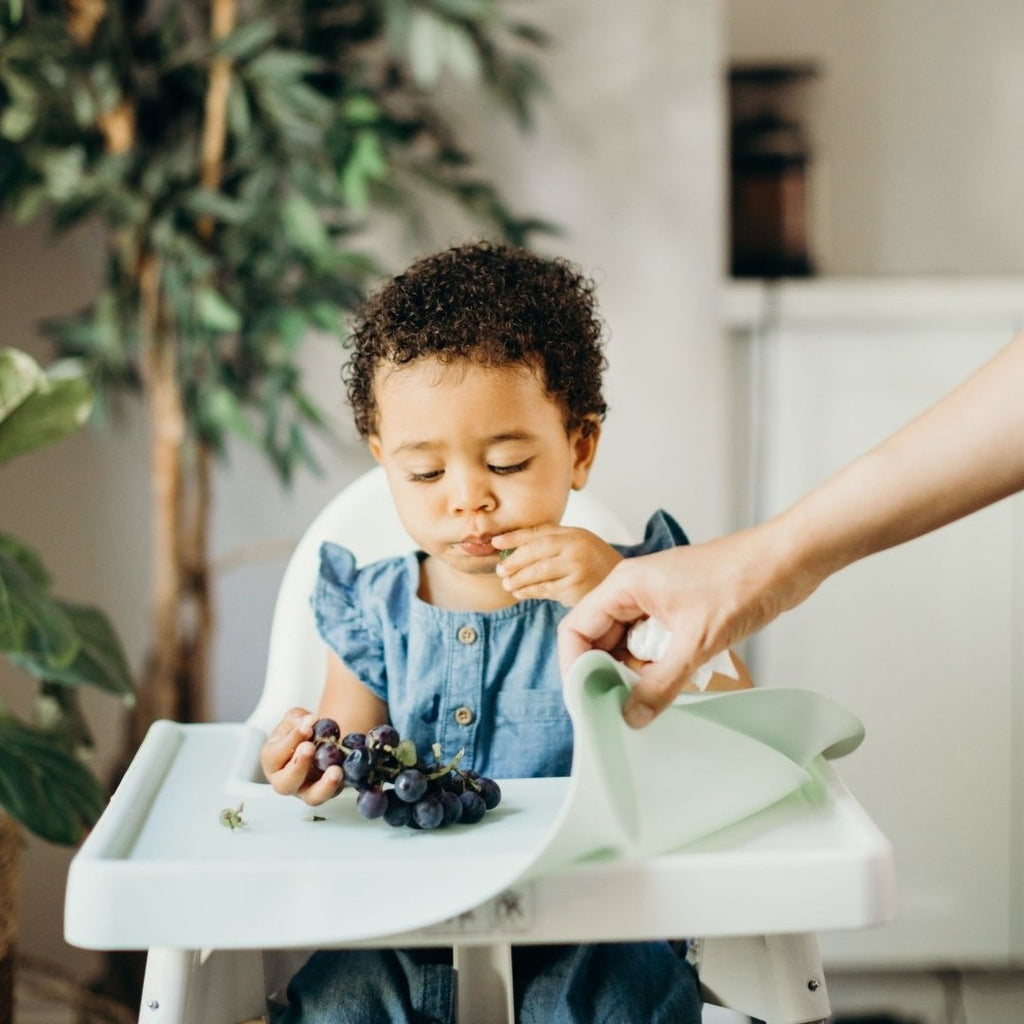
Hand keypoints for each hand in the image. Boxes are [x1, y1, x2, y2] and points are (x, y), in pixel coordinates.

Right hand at [260, 706, 343, 804]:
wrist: (319, 742)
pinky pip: (334, 792)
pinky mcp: (327, 792)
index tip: (307, 726)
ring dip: (324, 786)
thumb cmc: (300, 733)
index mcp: (272, 761)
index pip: (275, 754)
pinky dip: (342, 782)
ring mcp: (307, 790)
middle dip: (298, 766)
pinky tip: (347, 769)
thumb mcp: (294, 720)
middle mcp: (286, 780)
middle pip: (286, 784)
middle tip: (310, 747)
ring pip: (312, 797)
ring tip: (335, 770)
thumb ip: (297, 718)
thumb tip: (308, 721)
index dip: (291, 740)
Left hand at [492, 524, 622, 605]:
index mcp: (573, 533)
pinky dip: (528, 591)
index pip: (538, 533)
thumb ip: (553, 541)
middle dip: (513, 561)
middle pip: (535, 552)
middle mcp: (575, 548)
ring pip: (537, 572)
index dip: (514, 537)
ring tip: (506, 583)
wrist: (621, 583)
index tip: (495, 542)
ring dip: (518, 579)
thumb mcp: (578, 542)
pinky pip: (545, 590)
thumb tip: (514, 546)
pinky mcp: (575, 589)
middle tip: (500, 569)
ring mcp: (576, 568)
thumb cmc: (594, 562)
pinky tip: (519, 592)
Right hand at [557, 523, 798, 725]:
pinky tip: (670, 686)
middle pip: (599, 639)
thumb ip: (660, 683)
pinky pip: (652, 645)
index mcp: (625, 586)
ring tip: (647, 702)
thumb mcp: (696, 641)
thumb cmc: (743, 581)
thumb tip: (631, 716)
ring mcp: (656, 600)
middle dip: (605, 675)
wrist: (789, 560)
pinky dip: (656, 667)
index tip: (586, 701)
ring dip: (633, 674)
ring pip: (627, 645)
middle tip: (619, 711)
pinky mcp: (679, 610)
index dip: (575, 667)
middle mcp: (634, 591)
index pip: (576, 629)